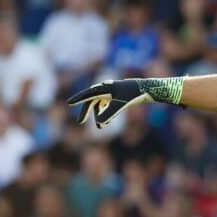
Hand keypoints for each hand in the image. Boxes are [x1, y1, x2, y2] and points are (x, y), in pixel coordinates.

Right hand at [67, 77, 183, 127]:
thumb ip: (109, 114)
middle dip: (86, 111)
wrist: (147, 89)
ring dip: (98, 116)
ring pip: (100, 105)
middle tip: (80, 122)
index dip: (78, 99)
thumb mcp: (120, 105)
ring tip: (101, 127)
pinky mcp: (117, 96)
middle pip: (92, 101)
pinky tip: (106, 123)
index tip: (69, 103)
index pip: (88, 94)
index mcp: (104, 88)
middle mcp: (106, 89)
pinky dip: (105, 114)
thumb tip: (99, 122)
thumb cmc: (133, 95)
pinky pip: (106, 106)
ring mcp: (111, 93)